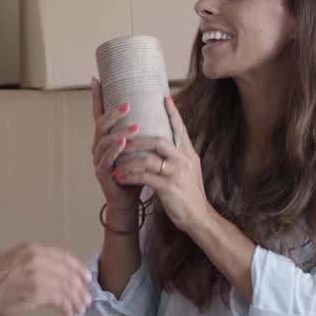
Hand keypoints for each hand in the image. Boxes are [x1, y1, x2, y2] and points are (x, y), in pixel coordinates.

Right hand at [0, 243, 90, 315]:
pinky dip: (66, 308)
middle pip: (69, 273)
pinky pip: (59, 300)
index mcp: (32, 249)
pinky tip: (67, 314)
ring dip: (76, 300)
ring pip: (66, 288)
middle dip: (80, 288)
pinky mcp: (35, 293)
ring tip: (79, 309)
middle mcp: (37, 258)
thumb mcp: (15, 262)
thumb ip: (35, 266)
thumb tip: (54, 279)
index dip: (78, 269)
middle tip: (86, 299)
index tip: (86, 279)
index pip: (64, 257)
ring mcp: (37, 275)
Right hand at [90, 77, 142, 211]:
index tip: (97, 79)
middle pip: (100, 125)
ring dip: (117, 133)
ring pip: (103, 143)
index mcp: (107, 138)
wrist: (129, 201)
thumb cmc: (135, 172)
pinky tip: (122, 145)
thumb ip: (143, 130)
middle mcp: (99, 147)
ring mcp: (99, 161)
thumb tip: (162, 105)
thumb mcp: (140, 148)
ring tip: (132, 127)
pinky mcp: (102, 175)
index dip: (98, 98)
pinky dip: (113, 152)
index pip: (100, 114)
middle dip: (112, 114)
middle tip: (127, 106)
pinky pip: (105, 161)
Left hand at [113, 95, 211, 232]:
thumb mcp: (189, 170)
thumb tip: (166, 143)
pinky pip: (144, 177)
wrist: (199, 217)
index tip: (165, 97)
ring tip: (116, 164)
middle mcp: (184, 160)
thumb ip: (179, 156)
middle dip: (137, 139)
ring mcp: (177, 173)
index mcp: (189, 154)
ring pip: (147, 159)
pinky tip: (120, 177)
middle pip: (158, 140)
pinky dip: (130, 176)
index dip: (172, 113)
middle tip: (122, 138)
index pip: (180, 129)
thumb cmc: (190, 195)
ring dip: (128, 161)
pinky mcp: (169, 187)